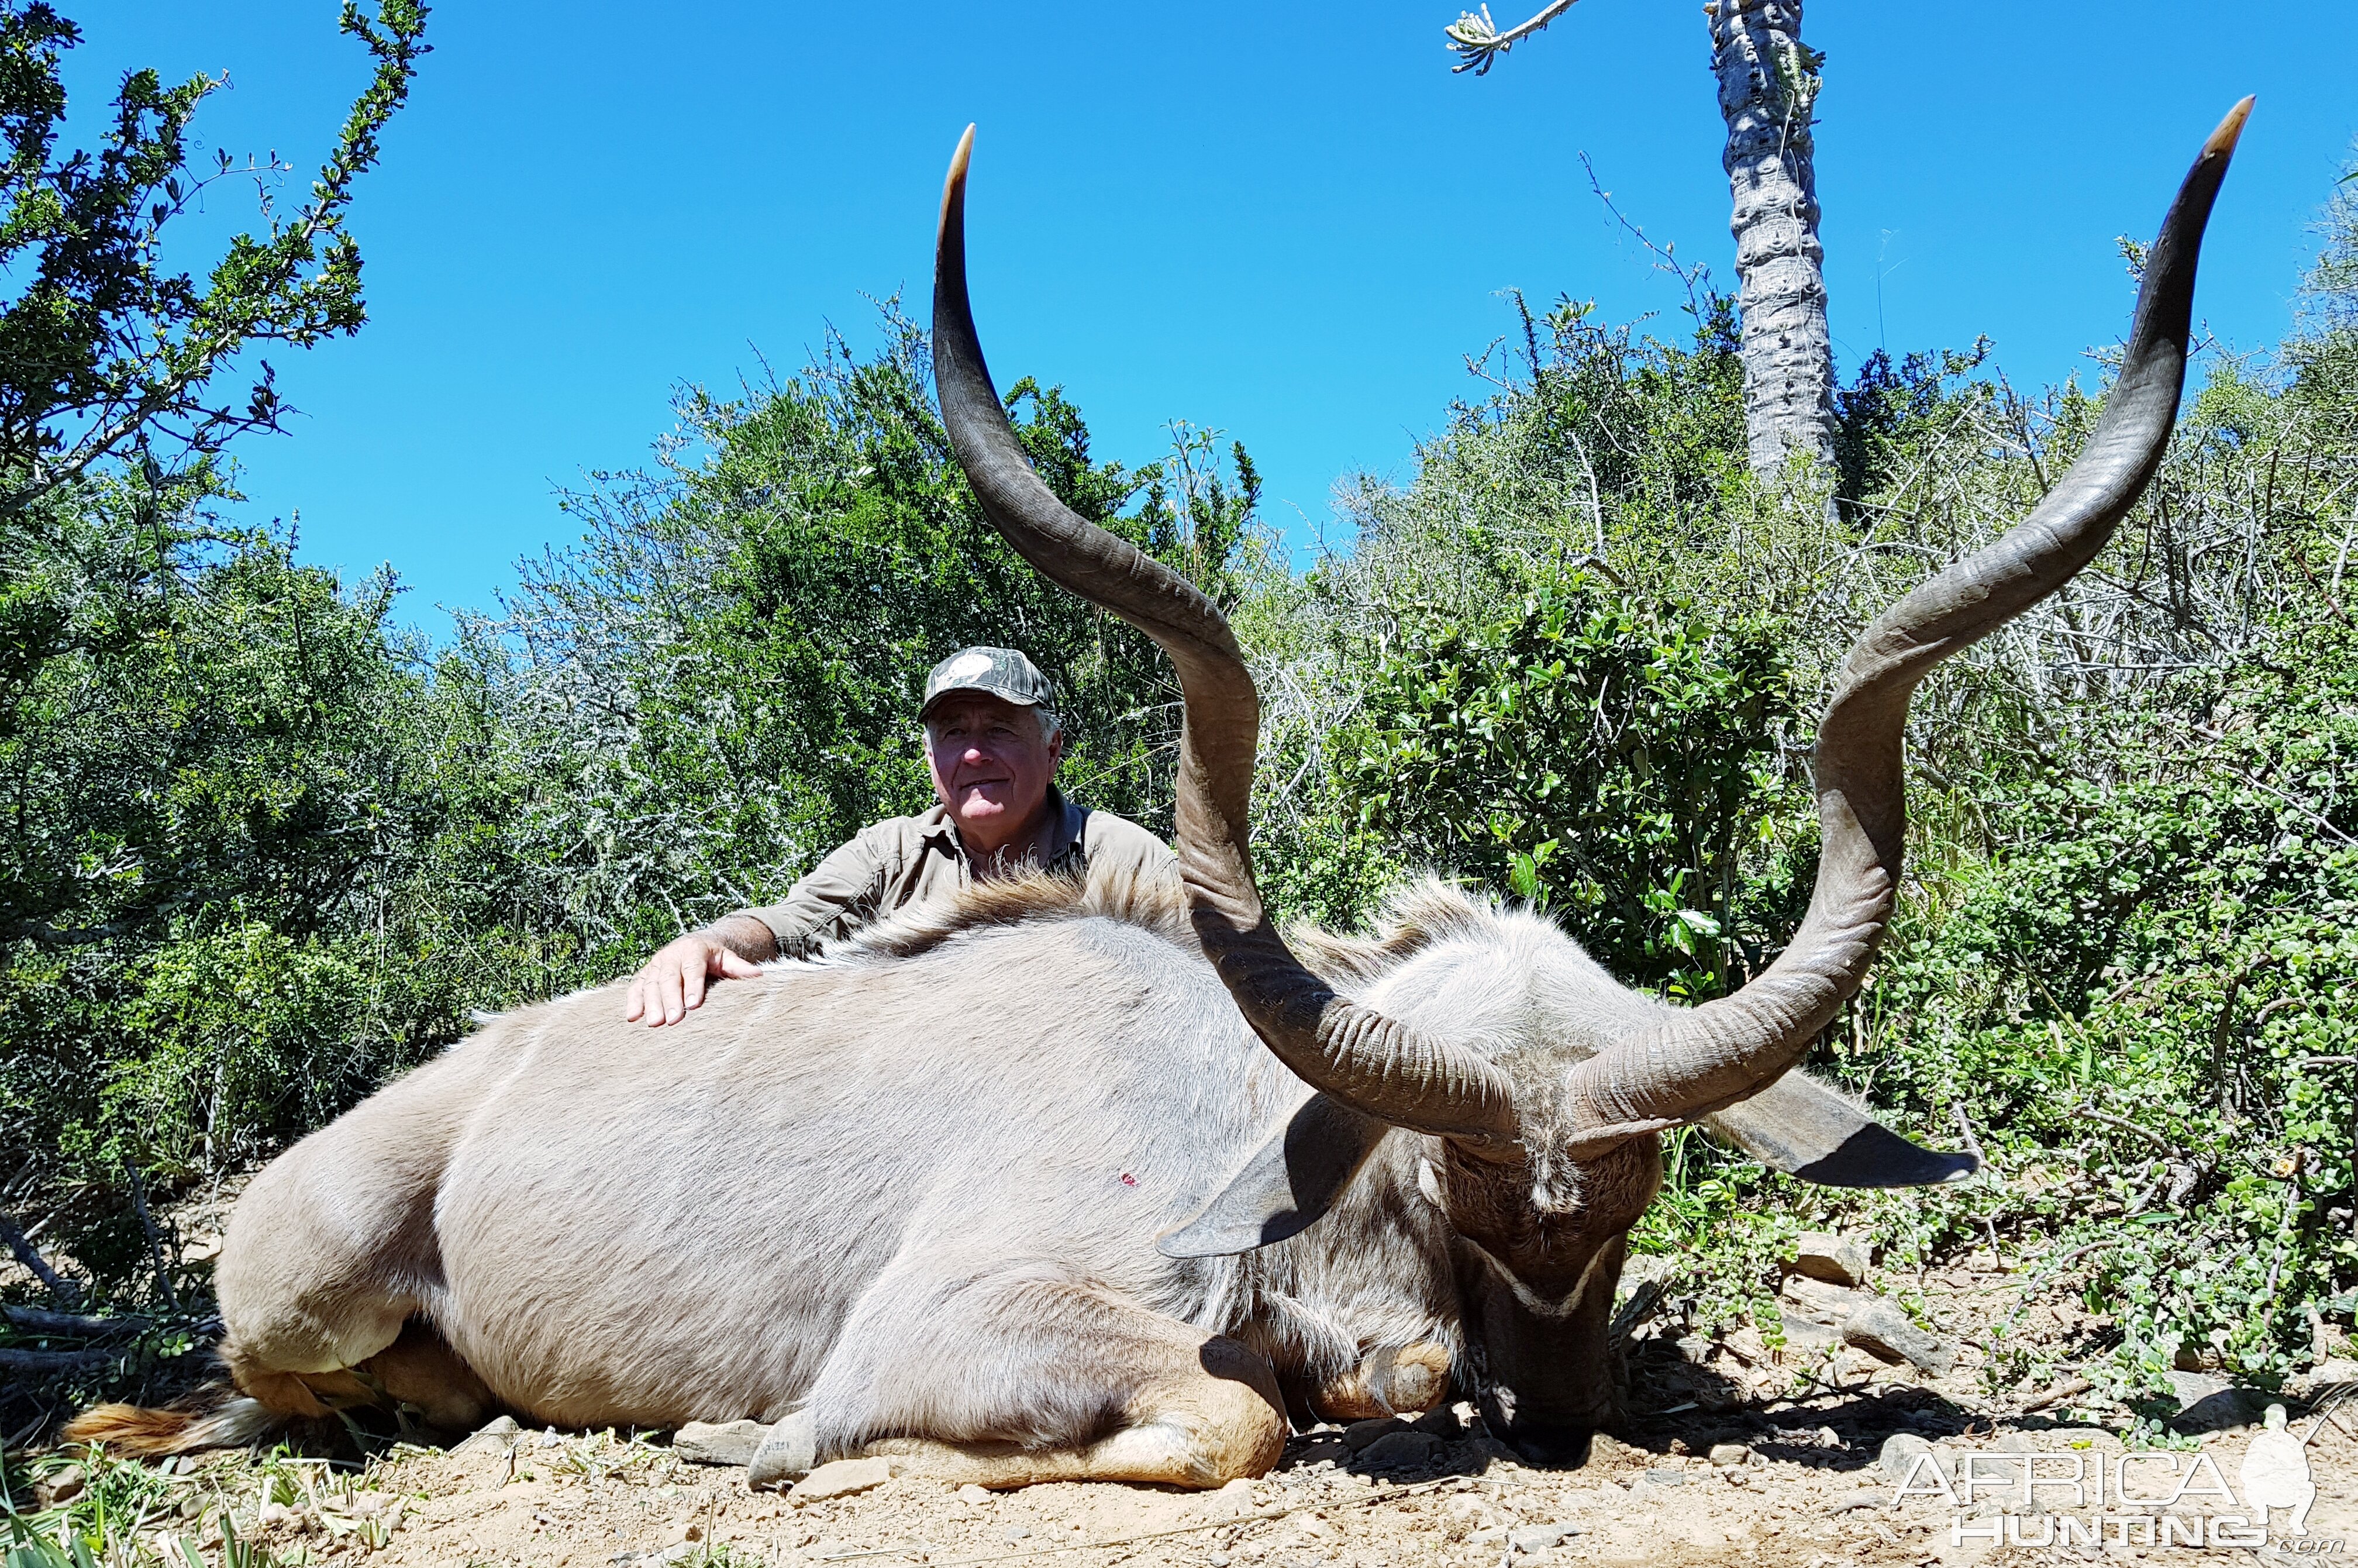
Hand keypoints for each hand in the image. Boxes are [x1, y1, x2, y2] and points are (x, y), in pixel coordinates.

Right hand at [625, 932, 763, 1025]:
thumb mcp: (727, 958)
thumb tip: (759, 976)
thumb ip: (739, 968)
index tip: (694, 1005)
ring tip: (654, 1024)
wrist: (693, 944)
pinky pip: (636, 988)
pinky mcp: (644, 975)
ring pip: (651, 984)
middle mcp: (671, 956)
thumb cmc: (713, 957)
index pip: (692, 969)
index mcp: (693, 950)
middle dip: (670, 1000)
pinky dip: (633, 1002)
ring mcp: (656, 965)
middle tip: (673, 1021)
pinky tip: (632, 1017)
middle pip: (669, 979)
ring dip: (651, 1004)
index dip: (692, 986)